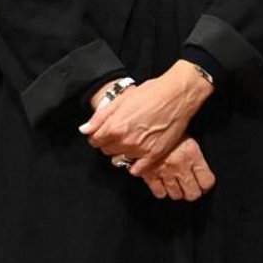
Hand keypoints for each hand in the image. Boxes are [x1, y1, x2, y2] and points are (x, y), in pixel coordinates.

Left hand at [81, 61, 208, 173]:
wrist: (178, 95)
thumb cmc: (150, 93)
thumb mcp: (121, 100)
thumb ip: (100, 117)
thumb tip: (84, 130)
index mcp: (114, 127)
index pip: (94, 141)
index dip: (98, 135)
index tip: (105, 131)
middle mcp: (125, 142)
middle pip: (106, 151)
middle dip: (109, 143)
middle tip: (120, 133)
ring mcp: (140, 150)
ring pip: (120, 159)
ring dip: (122, 151)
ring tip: (132, 140)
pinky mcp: (154, 155)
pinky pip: (136, 169)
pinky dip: (134, 164)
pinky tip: (138, 153)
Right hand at [138, 136, 215, 203]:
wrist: (141, 126)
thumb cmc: (164, 129)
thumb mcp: (185, 137)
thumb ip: (194, 154)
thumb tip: (201, 170)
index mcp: (192, 153)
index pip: (207, 181)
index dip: (206, 185)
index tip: (204, 184)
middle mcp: (180, 165)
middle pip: (193, 193)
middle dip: (193, 192)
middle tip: (191, 187)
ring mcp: (164, 172)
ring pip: (176, 195)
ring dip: (178, 192)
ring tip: (176, 185)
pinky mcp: (150, 175)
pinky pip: (160, 193)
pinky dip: (162, 191)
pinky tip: (163, 184)